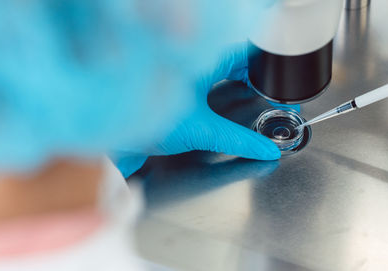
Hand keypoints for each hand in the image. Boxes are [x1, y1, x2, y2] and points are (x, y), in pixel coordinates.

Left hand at [114, 43, 284, 176]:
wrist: (108, 136)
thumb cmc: (146, 119)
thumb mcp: (202, 129)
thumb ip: (238, 139)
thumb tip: (265, 150)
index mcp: (201, 58)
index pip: (244, 52)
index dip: (265, 65)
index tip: (279, 79)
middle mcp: (193, 62)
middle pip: (234, 61)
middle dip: (254, 77)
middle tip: (272, 94)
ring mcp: (183, 75)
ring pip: (221, 71)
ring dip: (239, 84)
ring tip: (256, 99)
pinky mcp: (176, 91)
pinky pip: (208, 84)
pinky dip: (223, 92)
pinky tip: (229, 106)